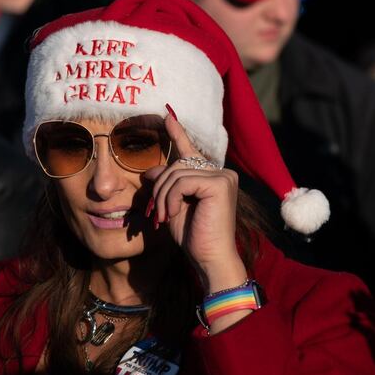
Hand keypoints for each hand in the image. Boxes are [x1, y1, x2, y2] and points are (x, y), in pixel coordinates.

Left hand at [143, 109, 246, 293]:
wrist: (209, 258)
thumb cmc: (193, 236)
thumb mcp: (173, 206)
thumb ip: (166, 186)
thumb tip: (151, 169)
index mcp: (212, 177)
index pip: (190, 152)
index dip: (177, 133)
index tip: (167, 115)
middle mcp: (222, 173)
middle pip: (177, 165)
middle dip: (160, 188)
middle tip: (158, 213)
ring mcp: (223, 176)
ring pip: (177, 173)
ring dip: (163, 197)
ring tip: (165, 216)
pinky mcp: (220, 184)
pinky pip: (182, 182)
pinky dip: (171, 198)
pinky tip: (173, 214)